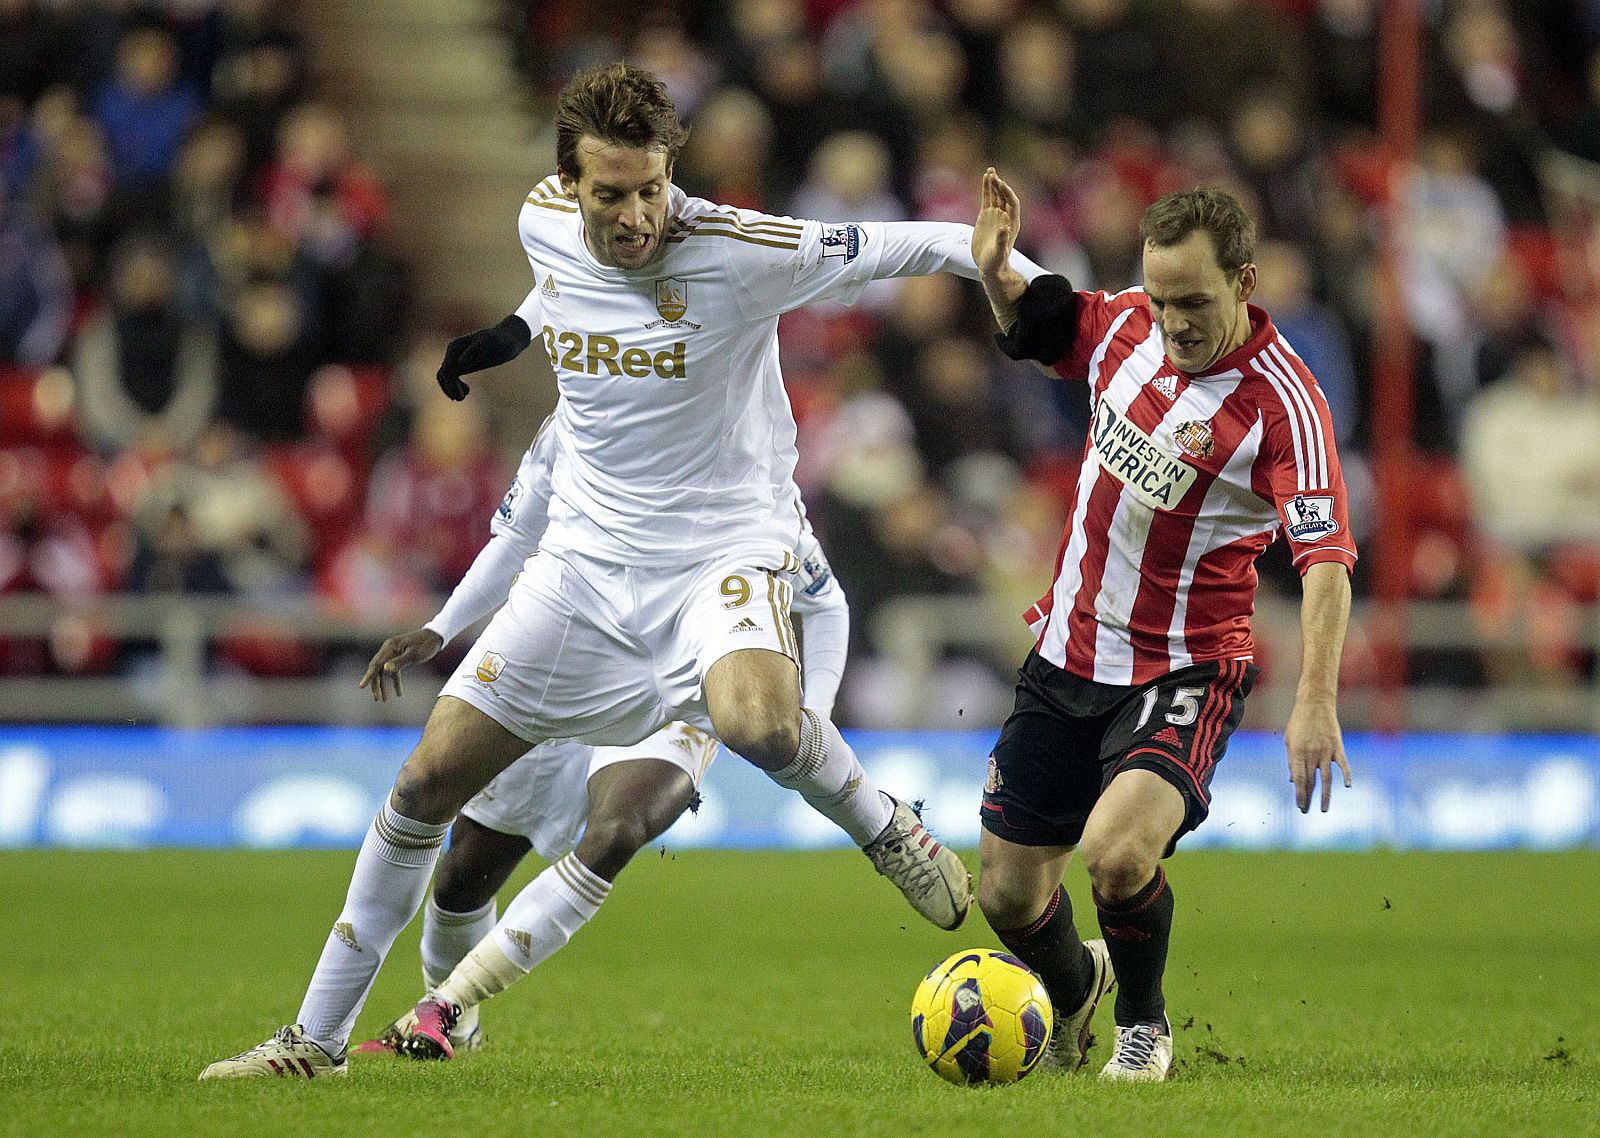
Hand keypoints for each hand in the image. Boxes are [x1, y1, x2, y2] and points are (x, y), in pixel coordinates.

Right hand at [359, 628, 444, 700]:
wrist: (436, 636)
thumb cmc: (426, 644)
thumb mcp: (414, 654)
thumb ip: (399, 662)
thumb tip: (385, 669)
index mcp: (389, 647)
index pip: (375, 664)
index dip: (368, 676)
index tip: (362, 686)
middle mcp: (388, 649)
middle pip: (377, 669)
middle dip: (376, 684)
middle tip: (377, 699)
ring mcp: (393, 653)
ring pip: (384, 672)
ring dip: (383, 685)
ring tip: (384, 700)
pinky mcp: (399, 657)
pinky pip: (393, 671)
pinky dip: (395, 682)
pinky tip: (399, 694)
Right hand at [436, 316, 529, 400]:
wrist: (508, 339)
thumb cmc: (502, 341)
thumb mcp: (492, 344)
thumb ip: (476, 350)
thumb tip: (461, 363)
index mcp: (456, 347)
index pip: (447, 370)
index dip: (451, 385)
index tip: (462, 396)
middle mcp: (453, 351)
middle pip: (443, 374)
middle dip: (449, 388)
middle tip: (461, 398)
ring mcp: (456, 357)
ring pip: (444, 376)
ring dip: (450, 388)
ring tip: (462, 396)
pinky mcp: (462, 363)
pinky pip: (450, 376)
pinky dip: (454, 386)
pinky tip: (467, 390)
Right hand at [974, 167, 1020, 277]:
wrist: (989, 266)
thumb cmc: (996, 262)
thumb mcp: (999, 252)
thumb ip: (1002, 240)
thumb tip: (1004, 228)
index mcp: (1012, 223)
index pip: (1012, 203)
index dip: (1007, 193)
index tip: (1001, 184)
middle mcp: (1005, 216)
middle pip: (1004, 196)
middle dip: (999, 185)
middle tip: (993, 175)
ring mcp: (995, 215)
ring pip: (996, 195)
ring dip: (993, 183)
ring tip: (990, 171)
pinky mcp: (985, 216)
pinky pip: (987, 199)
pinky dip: (986, 189)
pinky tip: (985, 178)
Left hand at [1284, 698, 1350, 812]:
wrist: (1315, 705)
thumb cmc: (1299, 723)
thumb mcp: (1289, 741)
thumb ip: (1291, 761)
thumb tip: (1294, 781)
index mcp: (1297, 753)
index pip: (1299, 779)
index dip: (1300, 794)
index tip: (1300, 806)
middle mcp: (1312, 754)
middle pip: (1311, 781)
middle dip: (1308, 798)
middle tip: (1306, 811)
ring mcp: (1326, 751)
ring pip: (1327, 778)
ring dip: (1325, 795)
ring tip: (1324, 809)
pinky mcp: (1338, 747)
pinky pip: (1344, 764)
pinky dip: (1347, 775)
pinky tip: (1348, 786)